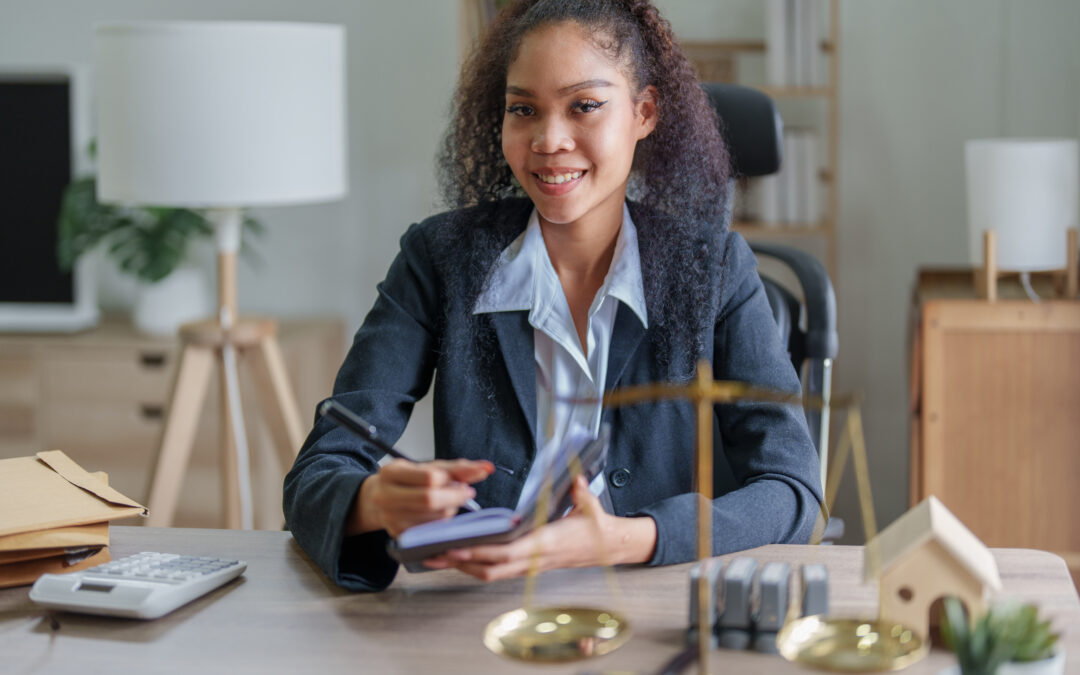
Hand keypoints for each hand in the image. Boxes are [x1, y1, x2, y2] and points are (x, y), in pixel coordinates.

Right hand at [349, 459, 493, 537]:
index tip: (464, 481)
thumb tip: (487, 468)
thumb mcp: (428, 468)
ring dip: (450, 509)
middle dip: (455, 497)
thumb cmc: (408, 480)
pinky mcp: (399, 536)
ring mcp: (390, 519)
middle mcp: (385, 496)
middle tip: (467, 493)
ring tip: (448, 502)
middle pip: (430, 500)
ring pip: (434, 517)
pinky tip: (439, 514)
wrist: (379, 500)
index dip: (452, 480)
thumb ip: (457, 468)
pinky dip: (442, 522)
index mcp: (390, 472)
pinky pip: (432, 531)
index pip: (429, 478)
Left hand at [423, 476, 656, 581]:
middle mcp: (534, 559)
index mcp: (546, 544)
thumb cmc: (596, 526)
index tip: (458, 545)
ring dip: (463, 567)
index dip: (481, 551)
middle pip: (491, 568)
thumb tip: (576, 478)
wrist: (609, 546)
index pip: (508, 552)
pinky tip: (460, 558)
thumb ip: (581, 493)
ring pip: (491, 574)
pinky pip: (497, 572)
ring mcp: (530, 566)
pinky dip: (476, 566)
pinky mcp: (528, 567)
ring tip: (438, 557)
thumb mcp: (591, 506)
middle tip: (434, 553)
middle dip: (461, 562)